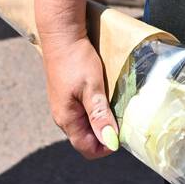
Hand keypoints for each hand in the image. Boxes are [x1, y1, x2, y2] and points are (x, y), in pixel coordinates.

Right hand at [41, 35, 119, 159]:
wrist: (62, 34)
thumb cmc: (76, 60)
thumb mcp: (92, 88)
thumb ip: (99, 115)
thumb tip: (110, 142)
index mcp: (66, 118)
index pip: (86, 148)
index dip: (105, 147)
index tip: (122, 134)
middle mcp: (62, 116)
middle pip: (86, 138)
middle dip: (104, 134)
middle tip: (122, 120)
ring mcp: (63, 105)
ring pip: (85, 124)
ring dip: (101, 121)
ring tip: (115, 108)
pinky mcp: (67, 94)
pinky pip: (82, 111)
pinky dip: (96, 110)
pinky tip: (105, 97)